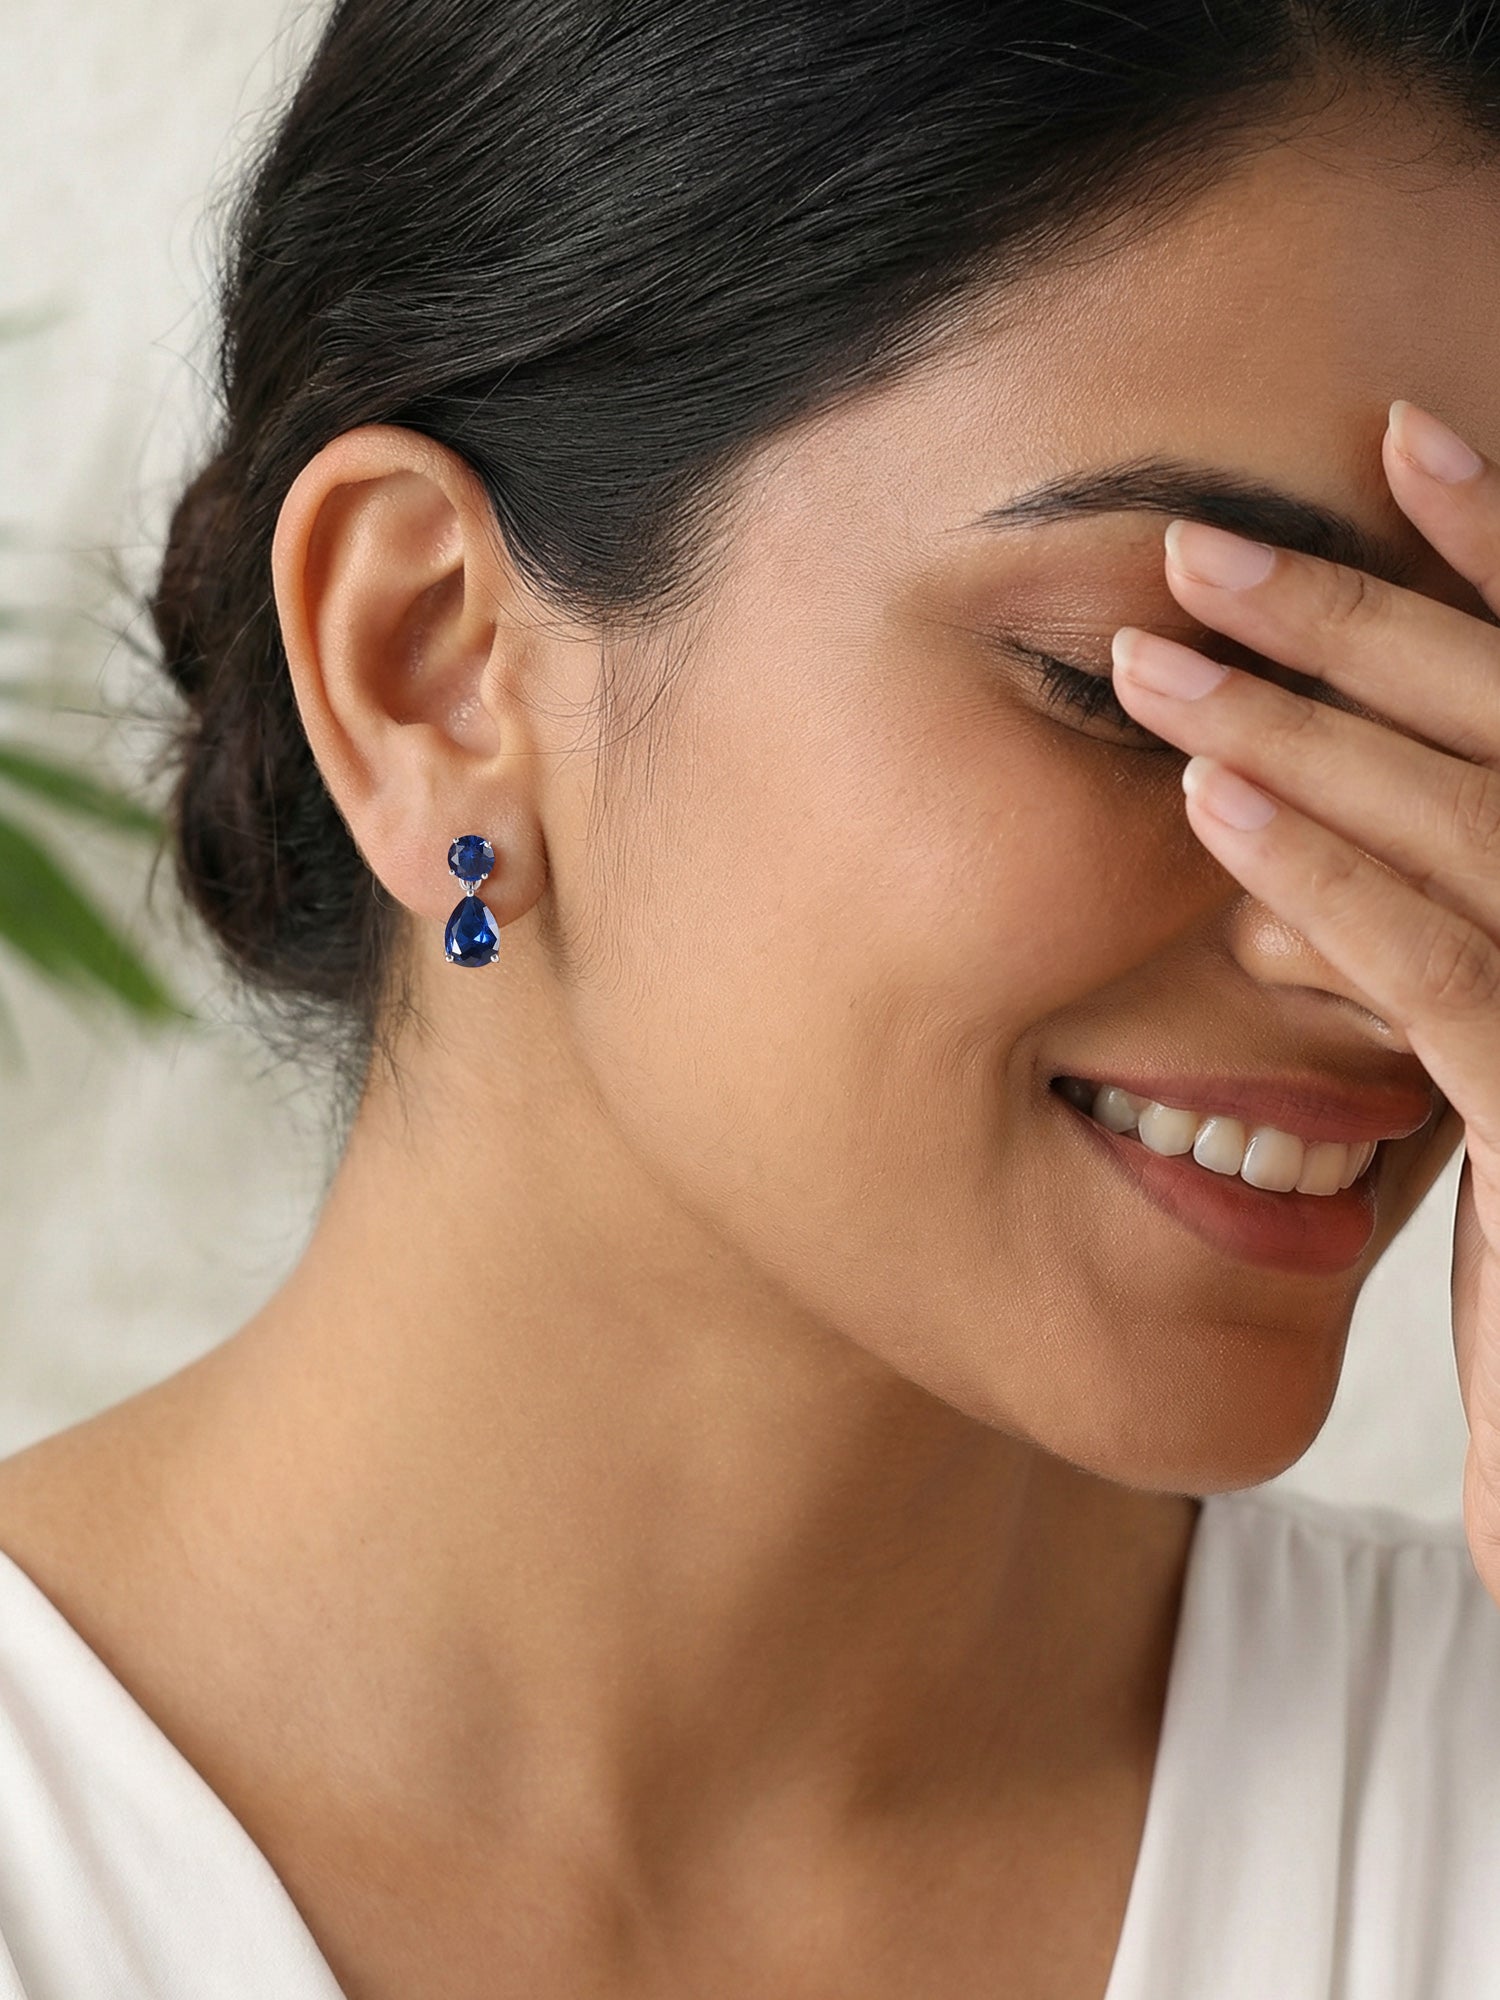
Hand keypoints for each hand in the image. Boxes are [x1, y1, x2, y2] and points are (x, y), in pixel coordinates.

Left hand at [1107, 399, 1499, 1601]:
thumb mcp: (1496, 1085)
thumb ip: (1438, 957)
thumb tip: (1266, 879)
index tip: (1393, 443)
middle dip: (1368, 614)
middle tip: (1200, 541)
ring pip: (1478, 825)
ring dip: (1310, 725)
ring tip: (1163, 651)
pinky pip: (1446, 976)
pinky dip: (1329, 878)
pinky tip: (1207, 813)